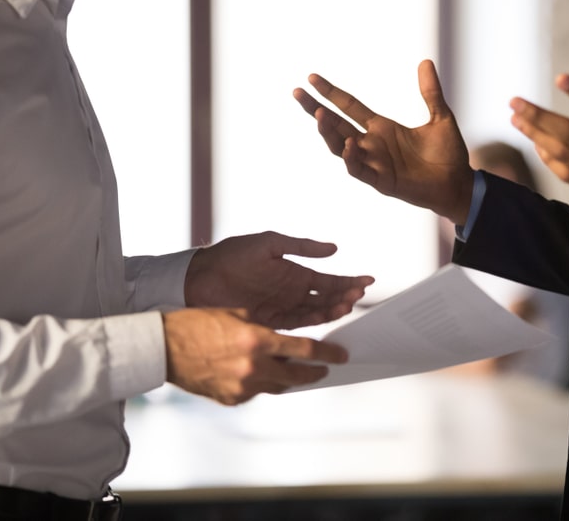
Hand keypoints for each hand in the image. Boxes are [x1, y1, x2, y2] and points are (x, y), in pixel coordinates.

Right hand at [162, 308, 346, 404]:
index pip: (306, 351)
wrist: (165, 347)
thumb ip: (267, 329)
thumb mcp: (239, 315)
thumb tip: (289, 342)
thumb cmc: (198, 324)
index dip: (328, 354)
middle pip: (298, 375)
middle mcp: (253, 367)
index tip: (340, 356)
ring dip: (289, 379)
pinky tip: (261, 373)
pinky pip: (257, 393)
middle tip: (325, 368)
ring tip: (297, 371)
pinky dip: (262, 383)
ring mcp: (242, 387)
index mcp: (258, 340)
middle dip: (315, 372)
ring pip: (279, 387)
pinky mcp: (232, 399)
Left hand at [184, 231, 373, 329]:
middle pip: (327, 299)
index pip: (329, 280)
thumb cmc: (231, 255)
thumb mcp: (269, 244)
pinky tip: (327, 320)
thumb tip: (333, 248)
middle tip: (359, 295)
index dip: (349, 280)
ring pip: (316, 313)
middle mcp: (292, 293)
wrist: (200, 278)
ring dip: (333, 309)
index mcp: (295, 273)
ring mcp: (282, 309)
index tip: (368, 280)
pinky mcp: (270, 322)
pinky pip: (298, 325)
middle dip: (345, 297)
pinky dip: (314, 323)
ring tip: (347, 305)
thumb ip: (302, 247)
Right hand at [293, 59, 475, 224]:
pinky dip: (352, 158)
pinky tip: (351, 143)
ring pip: (341, 147)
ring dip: (329, 133)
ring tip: (319, 115)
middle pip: (336, 125)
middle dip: (316, 109)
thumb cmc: (448, 154)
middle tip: (297, 93)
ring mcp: (375, 163)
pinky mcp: (382, 181)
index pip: (349, 107)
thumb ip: (430, 92)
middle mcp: (372, 144)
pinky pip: (359, 171)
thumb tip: (425, 62)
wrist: (459, 184)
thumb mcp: (440, 117)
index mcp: (382, 128)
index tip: (311, 78)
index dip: (331, 93)